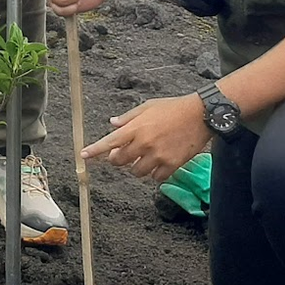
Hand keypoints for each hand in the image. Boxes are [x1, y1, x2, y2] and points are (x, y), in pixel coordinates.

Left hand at [82, 94, 210, 182]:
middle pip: (120, 161)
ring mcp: (158, 156)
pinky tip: (158, 163)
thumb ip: (128, 118)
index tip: (84, 155)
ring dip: (136, 166)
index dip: (95, 150)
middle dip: (117, 159)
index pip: (110, 142)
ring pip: (137, 172)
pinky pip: (156, 178)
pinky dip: (154, 173)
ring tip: (145, 156)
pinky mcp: (172, 165)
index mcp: (136, 128)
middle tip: (122, 154)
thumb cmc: (173, 108)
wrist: (200, 115)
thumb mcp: (148, 107)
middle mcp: (144, 143)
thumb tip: (112, 124)